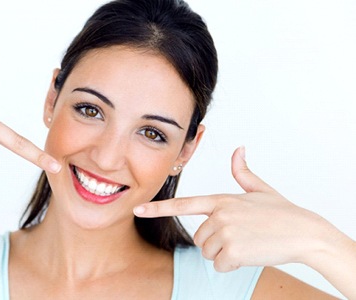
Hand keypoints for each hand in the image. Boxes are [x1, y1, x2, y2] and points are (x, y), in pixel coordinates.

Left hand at [134, 147, 334, 271]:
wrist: (305, 233)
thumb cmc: (282, 212)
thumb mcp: (260, 189)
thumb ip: (242, 172)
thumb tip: (238, 149)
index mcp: (221, 199)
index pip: (183, 204)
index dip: (158, 208)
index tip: (137, 209)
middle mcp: (219, 214)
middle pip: (199, 237)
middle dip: (215, 241)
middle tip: (240, 236)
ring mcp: (225, 232)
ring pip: (208, 252)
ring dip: (224, 253)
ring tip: (246, 242)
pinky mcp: (233, 250)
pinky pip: (220, 265)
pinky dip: (233, 264)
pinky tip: (250, 253)